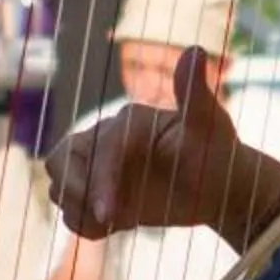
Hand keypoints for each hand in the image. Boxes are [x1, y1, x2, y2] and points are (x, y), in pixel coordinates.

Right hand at [48, 47, 279, 242]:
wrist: (220, 187)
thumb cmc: (217, 153)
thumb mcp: (211, 125)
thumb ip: (195, 93)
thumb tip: (194, 50)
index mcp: (128, 123)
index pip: (101, 149)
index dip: (101, 181)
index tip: (111, 216)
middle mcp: (107, 140)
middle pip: (60, 159)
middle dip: (74, 189)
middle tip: (103, 218)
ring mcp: (101, 169)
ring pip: (59, 185)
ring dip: (77, 208)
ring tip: (114, 223)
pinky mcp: (102, 194)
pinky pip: (72, 210)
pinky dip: (84, 224)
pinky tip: (116, 229)